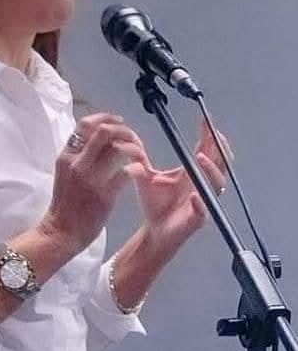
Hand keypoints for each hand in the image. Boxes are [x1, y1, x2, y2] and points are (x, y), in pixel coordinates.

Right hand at [41, 113, 147, 254]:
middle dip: (124, 130)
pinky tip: (140, 171)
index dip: (105, 118)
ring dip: (134, 148)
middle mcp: (77, 163)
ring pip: (117, 148)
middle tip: (132, 137)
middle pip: (104, 131)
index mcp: (66, 156)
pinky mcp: (104, 194)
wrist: (61, 232)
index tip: (118, 121)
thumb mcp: (65, 173)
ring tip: (139, 154)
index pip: (85, 124)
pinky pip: (126, 172)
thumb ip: (79, 156)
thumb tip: (97, 140)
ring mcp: (90, 178)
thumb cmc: (65, 204)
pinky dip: (137, 168)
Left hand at [126, 120, 232, 251]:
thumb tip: (130, 141)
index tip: (206, 119)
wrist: (153, 231)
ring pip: (216, 184)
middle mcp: (201, 184)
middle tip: (213, 134)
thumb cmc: (155, 205)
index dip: (208, 135)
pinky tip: (195, 196)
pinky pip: (203, 211)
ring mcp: (202, 201)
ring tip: (200, 157)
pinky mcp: (197, 219)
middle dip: (218, 147)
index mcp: (192, 173)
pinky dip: (200, 203)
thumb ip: (141, 160)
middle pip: (219, 163)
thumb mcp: (146, 177)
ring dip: (211, 170)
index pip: (206, 150)